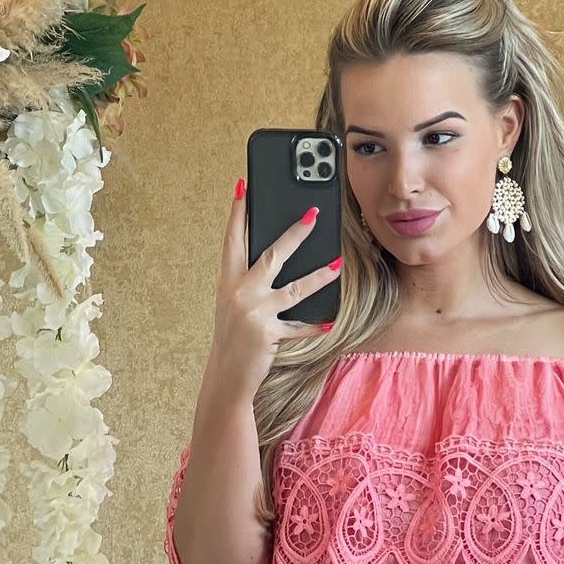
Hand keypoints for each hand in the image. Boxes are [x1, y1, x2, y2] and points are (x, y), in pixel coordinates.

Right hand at [208, 183, 342, 398]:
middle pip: (271, 254)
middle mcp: (239, 293)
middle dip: (294, 232)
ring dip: (318, 275)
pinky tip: (329, 321)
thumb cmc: (233, 339)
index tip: (243, 186)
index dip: (238, 213)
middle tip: (313, 214)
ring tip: (337, 263)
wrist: (226, 378)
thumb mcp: (234, 306)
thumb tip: (276, 260)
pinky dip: (314, 325)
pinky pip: (298, 327)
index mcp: (227, 282)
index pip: (233, 240)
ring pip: (293, 287)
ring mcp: (254, 313)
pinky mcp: (267, 334)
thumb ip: (249, 282)